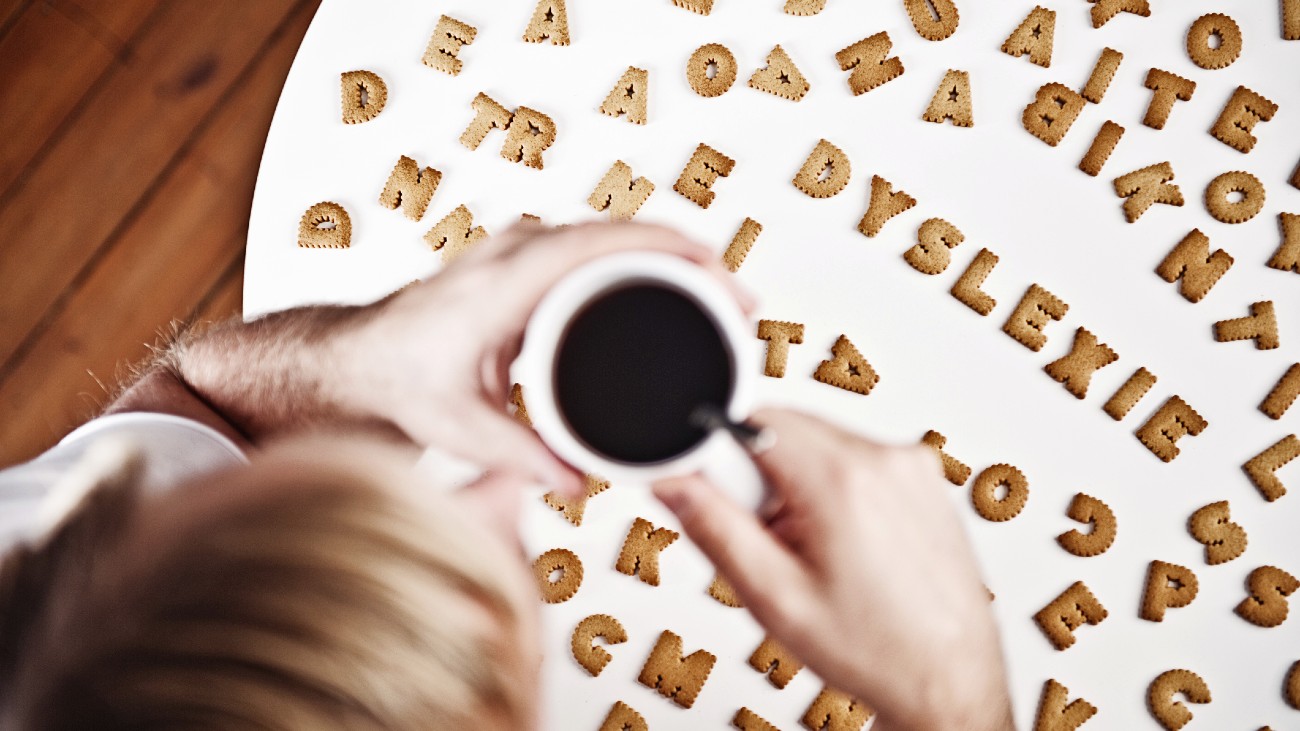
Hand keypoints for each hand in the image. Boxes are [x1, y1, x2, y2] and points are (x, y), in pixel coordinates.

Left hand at [346, 221, 753, 496]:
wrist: (358, 356)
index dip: (669, 250)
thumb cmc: (397, 376)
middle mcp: (517, 251)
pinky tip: (669, 291)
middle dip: (690, 259)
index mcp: (506, 280)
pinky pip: (596, 247)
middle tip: (739, 301)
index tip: (719, 271)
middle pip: (623, 235)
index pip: (602, 244)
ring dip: (668, 258)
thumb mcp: (459, 426)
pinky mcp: (527, 260)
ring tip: (718, 297)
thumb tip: (579, 484)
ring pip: (613, 236)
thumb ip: (521, 456)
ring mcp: (521, 249)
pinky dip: (639, 263)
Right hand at [653, 409, 1012, 730]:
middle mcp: (885, 460)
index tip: (713, 489)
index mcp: (843, 482)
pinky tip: (843, 543)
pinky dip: (835, 490)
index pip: (754, 420)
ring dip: (797, 484)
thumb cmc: (877, 650)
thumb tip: (674, 482)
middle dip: (759, 476)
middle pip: (786, 429)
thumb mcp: (775, 598)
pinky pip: (856, 459)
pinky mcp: (924, 477)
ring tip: (809, 548)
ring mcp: (911, 466)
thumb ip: (715, 528)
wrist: (948, 678)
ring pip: (819, 444)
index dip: (720, 454)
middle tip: (767, 538)